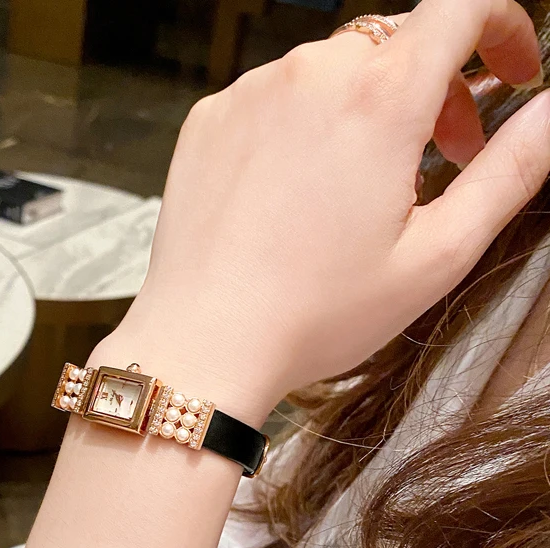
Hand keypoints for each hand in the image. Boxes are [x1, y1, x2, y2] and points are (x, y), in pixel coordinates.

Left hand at [115, 0, 547, 419]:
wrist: (204, 342)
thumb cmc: (315, 314)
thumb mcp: (436, 256)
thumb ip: (509, 172)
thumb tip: (549, 115)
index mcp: (378, 99)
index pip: (461, 5)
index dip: (501, 26)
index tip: (509, 70)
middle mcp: (309, 75)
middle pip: (395, 45)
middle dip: (433, 89)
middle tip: (438, 157)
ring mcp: (249, 94)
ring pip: (331, 71)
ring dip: (364, 107)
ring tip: (360, 183)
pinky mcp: (208, 120)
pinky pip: (272, 97)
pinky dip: (302, 124)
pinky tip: (296, 189)